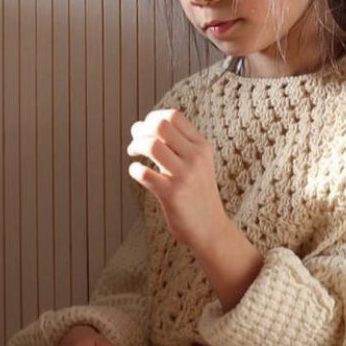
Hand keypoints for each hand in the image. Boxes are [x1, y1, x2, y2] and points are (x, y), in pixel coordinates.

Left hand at [126, 109, 227, 251]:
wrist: (211, 228)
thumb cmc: (198, 194)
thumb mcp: (199, 164)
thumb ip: (180, 145)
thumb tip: (143, 127)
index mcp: (202, 147)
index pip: (174, 116)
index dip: (152, 117)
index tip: (145, 129)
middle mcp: (195, 158)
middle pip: (161, 125)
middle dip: (141, 130)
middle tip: (136, 142)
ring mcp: (184, 176)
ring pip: (151, 145)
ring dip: (135, 146)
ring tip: (134, 154)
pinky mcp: (172, 195)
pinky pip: (144, 173)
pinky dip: (134, 170)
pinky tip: (138, 173)